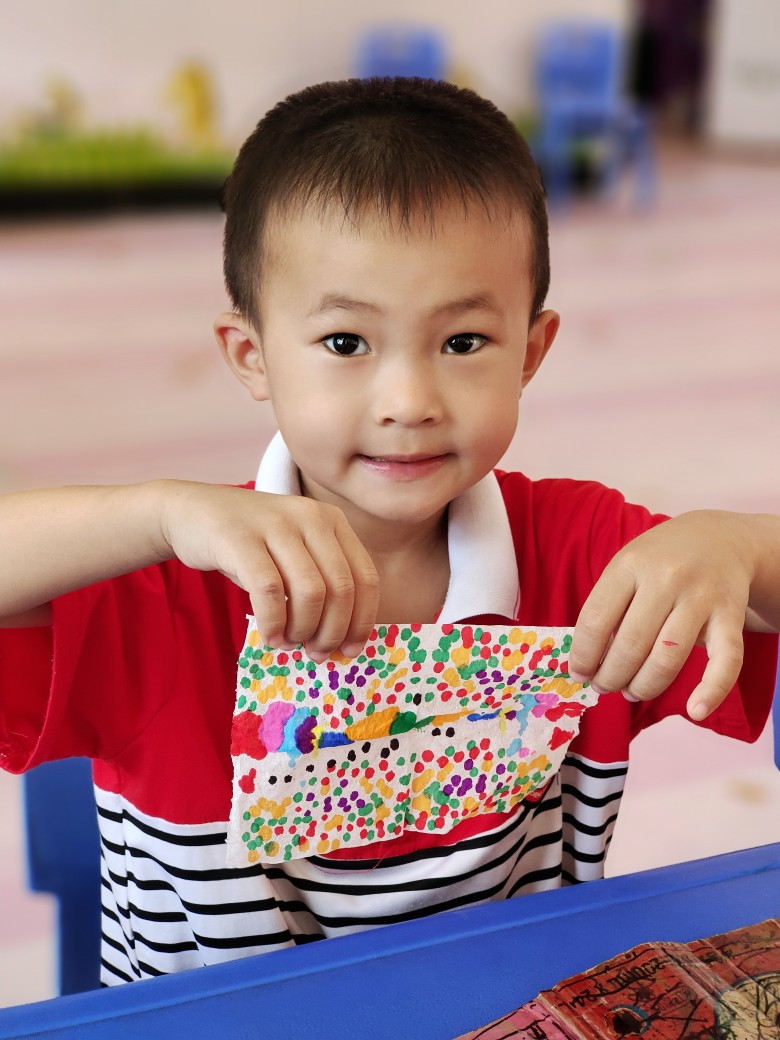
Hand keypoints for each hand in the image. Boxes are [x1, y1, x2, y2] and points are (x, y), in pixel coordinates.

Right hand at [158, 481, 378, 660]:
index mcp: (332, 520)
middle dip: (332, 631)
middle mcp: (310, 516)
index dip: (362, 621)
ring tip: (289, 642)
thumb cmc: (251, 543)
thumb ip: (320, 584)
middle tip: (316, 653)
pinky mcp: (240, 537)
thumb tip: (340, 641)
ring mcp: (276, 523)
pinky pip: (269, 590)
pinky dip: (273, 622)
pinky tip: (269, 636)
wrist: (192, 511)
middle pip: (340, 588)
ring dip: (303, 629)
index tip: (350, 650)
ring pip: (310, 591)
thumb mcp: (295, 553)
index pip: (365, 578)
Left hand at [568, 511, 755, 720]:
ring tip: (632, 691)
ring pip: (668, 658)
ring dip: (644, 685)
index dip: (583, 656)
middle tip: (605, 687)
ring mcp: (701, 597)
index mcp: (631, 565)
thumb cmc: (660, 560)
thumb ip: (609, 606)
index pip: (596, 620)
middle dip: (611, 676)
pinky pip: (726, 661)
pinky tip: (695, 711)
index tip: (579, 674)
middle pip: (630, 644)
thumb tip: (588, 661)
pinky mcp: (731, 615)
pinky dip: (711, 691)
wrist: (719, 538)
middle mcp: (666, 578)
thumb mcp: (627, 566)